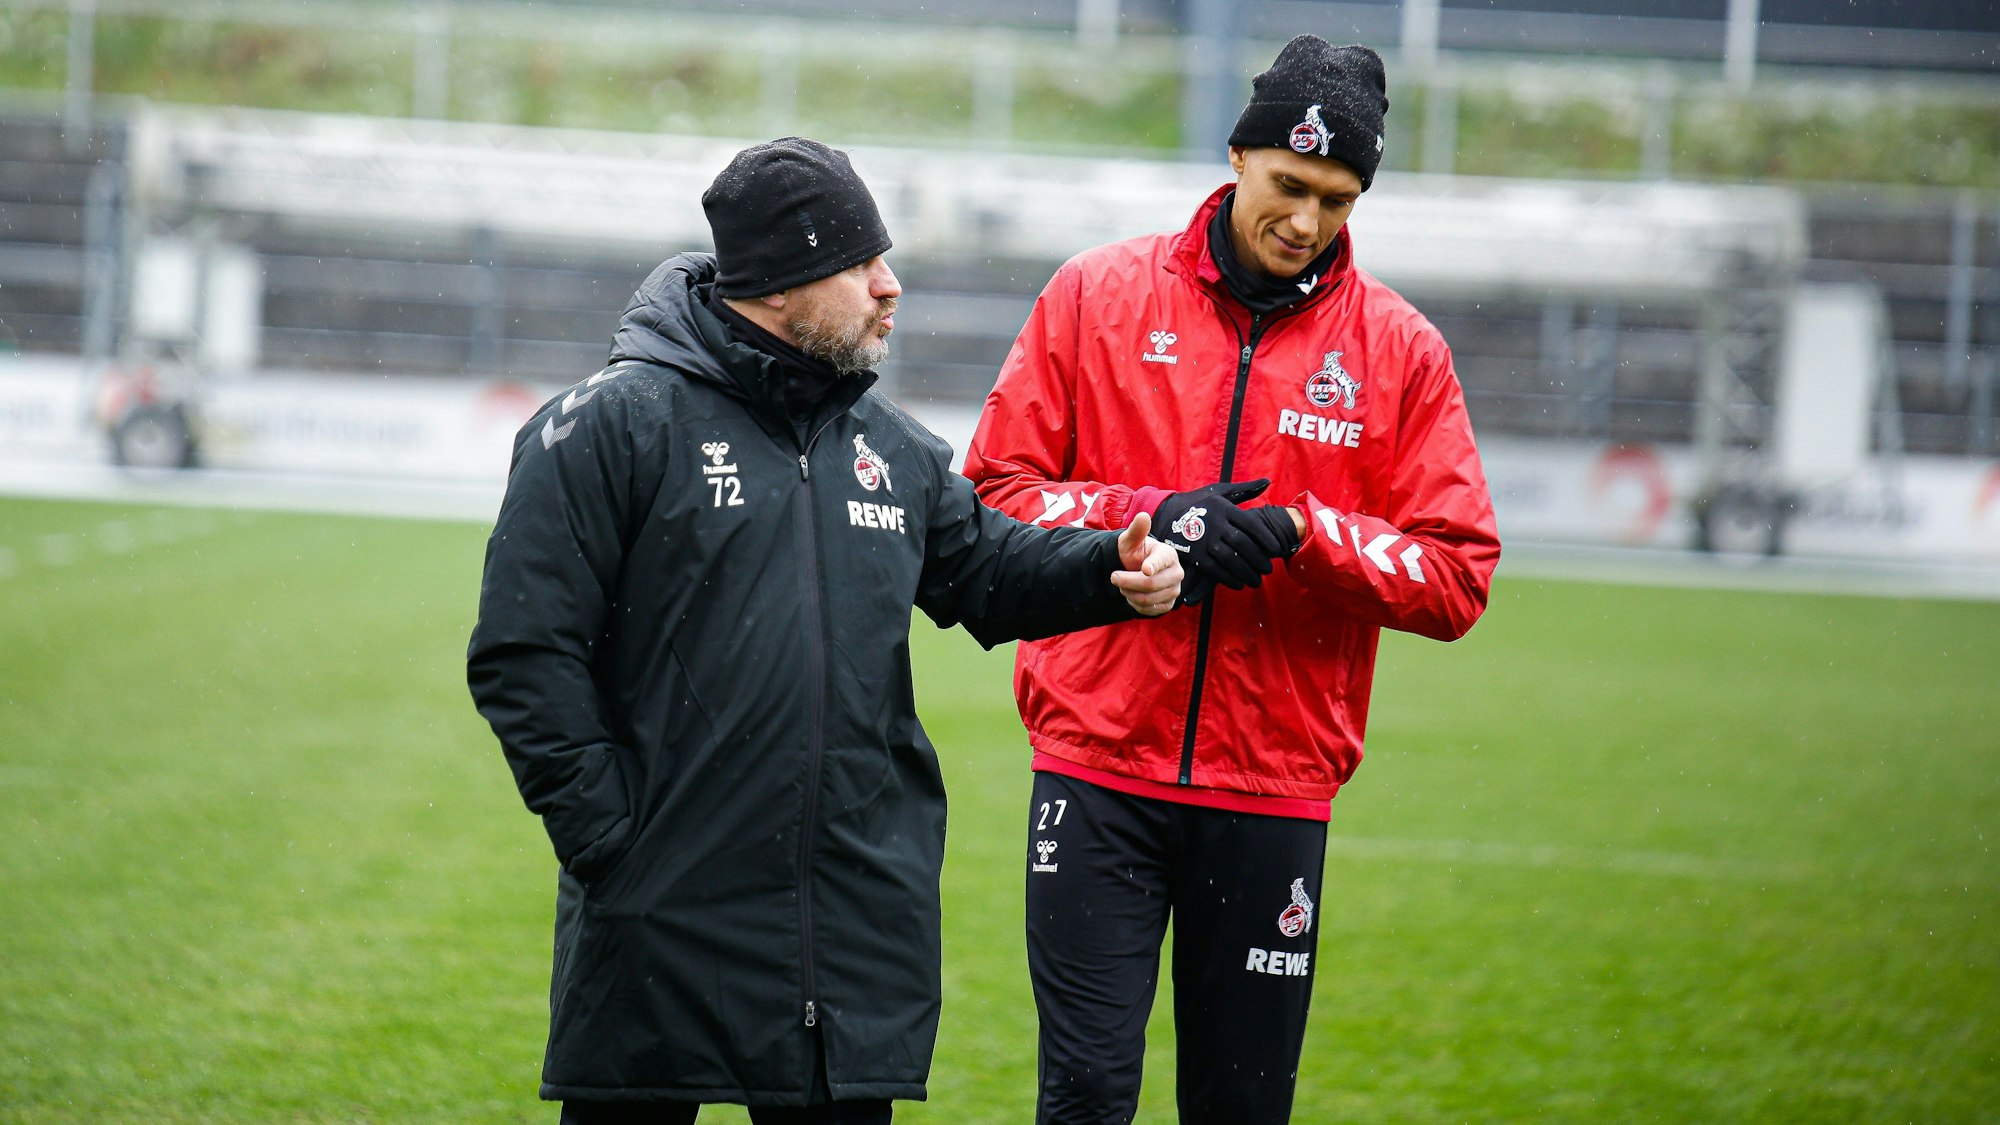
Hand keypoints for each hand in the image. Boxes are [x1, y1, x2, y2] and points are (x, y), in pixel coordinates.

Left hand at [1111, 511, 1182, 615]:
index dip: (1153, 566)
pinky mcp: (1168, 604)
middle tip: (1114, 576)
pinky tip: (1132, 594)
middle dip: (1127, 582)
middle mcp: (1176, 573)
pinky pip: (1149, 610)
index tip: (1144, 569)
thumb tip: (1143, 516)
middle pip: (1151, 584)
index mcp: (1168, 554)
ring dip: (1129, 593)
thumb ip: (1136, 530)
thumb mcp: (1130, 541)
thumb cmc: (1134, 553)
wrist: (1134, 571)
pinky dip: (1135, 604)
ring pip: (1148, 599)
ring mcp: (1174, 590)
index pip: (1162, 561)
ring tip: (1123, 584)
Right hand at [1150, 480, 1298, 600]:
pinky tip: (1239, 583)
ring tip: (1256, 580)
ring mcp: (1203, 540)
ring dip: (1246, 572)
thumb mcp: (1219, 491)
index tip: (1276, 550)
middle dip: (1259, 559)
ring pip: (1230, 559)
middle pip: (1243, 544)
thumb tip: (1268, 481)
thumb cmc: (1198, 502)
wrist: (1165, 513)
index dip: (1266, 539)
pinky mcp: (1194, 554)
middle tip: (1269, 569)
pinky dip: (1229, 578)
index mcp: (1224, 508)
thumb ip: (1245, 489)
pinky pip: (1215, 570)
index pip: (1251, 525)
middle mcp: (1214, 524)